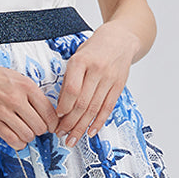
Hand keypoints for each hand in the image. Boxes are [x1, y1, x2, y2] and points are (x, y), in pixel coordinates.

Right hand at [0, 57, 59, 151]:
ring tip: (24, 131)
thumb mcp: (15, 77)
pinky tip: (17, 138)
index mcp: (26, 86)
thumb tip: (44, 110)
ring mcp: (3, 111)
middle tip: (36, 128)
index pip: (49, 111)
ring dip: (28, 137)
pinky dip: (18, 143)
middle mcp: (16, 98)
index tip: (52, 126)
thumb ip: (30, 93)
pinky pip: (12, 139)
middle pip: (40, 126)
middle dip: (40, 130)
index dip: (53, 123)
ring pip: (27, 135)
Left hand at [52, 22, 139, 143]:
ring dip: (82, 127)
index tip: (57, 117)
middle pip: (82, 103)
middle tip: (61, 134)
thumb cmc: (94, 48)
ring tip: (72, 138)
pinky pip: (108, 108)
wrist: (121, 38)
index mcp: (81, 61)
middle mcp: (96, 70)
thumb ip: (69, 78)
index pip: (71, 90)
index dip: (64, 106)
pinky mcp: (119, 86)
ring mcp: (109, 79)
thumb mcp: (77, 56)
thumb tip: (60, 105)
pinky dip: (99, 122)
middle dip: (70, 122)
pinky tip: (90, 132)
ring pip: (94, 109)